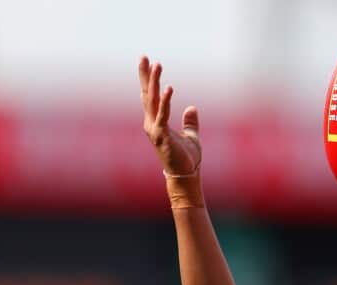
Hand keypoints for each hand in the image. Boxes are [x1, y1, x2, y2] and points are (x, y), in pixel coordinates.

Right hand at [139, 56, 201, 175]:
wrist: (186, 176)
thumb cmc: (187, 158)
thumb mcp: (191, 136)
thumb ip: (190, 122)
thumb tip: (192, 108)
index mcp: (156, 121)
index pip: (150, 96)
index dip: (147, 79)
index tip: (147, 62)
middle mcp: (151, 123)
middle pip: (146, 94)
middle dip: (145, 75)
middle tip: (144, 56)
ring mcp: (155, 129)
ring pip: (153, 101)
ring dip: (154, 82)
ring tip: (157, 65)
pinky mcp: (163, 136)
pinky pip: (163, 114)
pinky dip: (166, 101)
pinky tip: (169, 87)